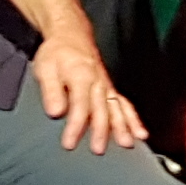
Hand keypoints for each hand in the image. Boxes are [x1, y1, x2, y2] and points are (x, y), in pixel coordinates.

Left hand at [29, 32, 143, 153]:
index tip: (69, 144)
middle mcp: (97, 82)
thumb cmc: (57, 53)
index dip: (75, 126)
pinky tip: (140, 134)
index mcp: (81, 76)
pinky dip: (133, 119)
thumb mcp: (45, 69)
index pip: (80, 105)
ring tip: (127, 143)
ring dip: (122, 126)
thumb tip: (55, 112)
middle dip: (101, 130)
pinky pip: (125, 104)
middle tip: (98, 149)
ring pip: (117, 107)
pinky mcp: (110, 88)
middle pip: (101, 109)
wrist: (71, 35)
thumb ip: (51, 91)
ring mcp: (106, 85)